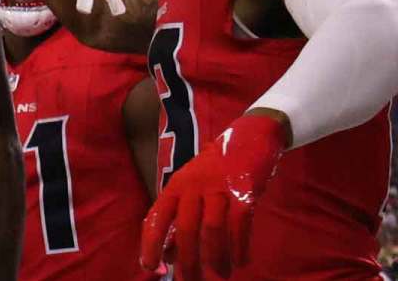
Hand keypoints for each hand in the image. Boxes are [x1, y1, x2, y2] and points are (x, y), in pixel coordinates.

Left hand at [140, 114, 287, 279]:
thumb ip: (180, 217)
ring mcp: (220, 186)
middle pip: (186, 229)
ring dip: (216, 258)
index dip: (151, 243)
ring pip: (213, 230)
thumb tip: (169, 253)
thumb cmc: (217, 168)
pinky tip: (241, 261)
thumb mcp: (192, 186)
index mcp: (176, 185)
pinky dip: (239, 246)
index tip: (150, 267)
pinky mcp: (245, 189)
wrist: (250, 134)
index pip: (157, 217)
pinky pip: (240, 224)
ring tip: (220, 276)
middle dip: (187, 261)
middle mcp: (194, 185)